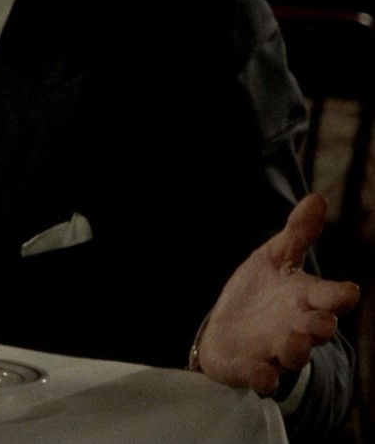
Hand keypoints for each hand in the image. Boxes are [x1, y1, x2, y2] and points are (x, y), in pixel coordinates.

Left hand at [195, 193, 358, 394]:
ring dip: (295, 349)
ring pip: (294, 355)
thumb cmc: (261, 292)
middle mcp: (298, 327)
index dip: (339, 295)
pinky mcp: (254, 370)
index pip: (330, 297)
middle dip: (320, 325)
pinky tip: (261, 376)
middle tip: (321, 321)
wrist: (230, 330)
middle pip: (318, 329)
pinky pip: (263, 379)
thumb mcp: (274, 258)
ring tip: (291, 341)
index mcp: (306, 298)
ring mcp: (277, 351)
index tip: (347, 292)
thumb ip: (297, 234)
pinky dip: (263, 379)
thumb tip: (317, 198)